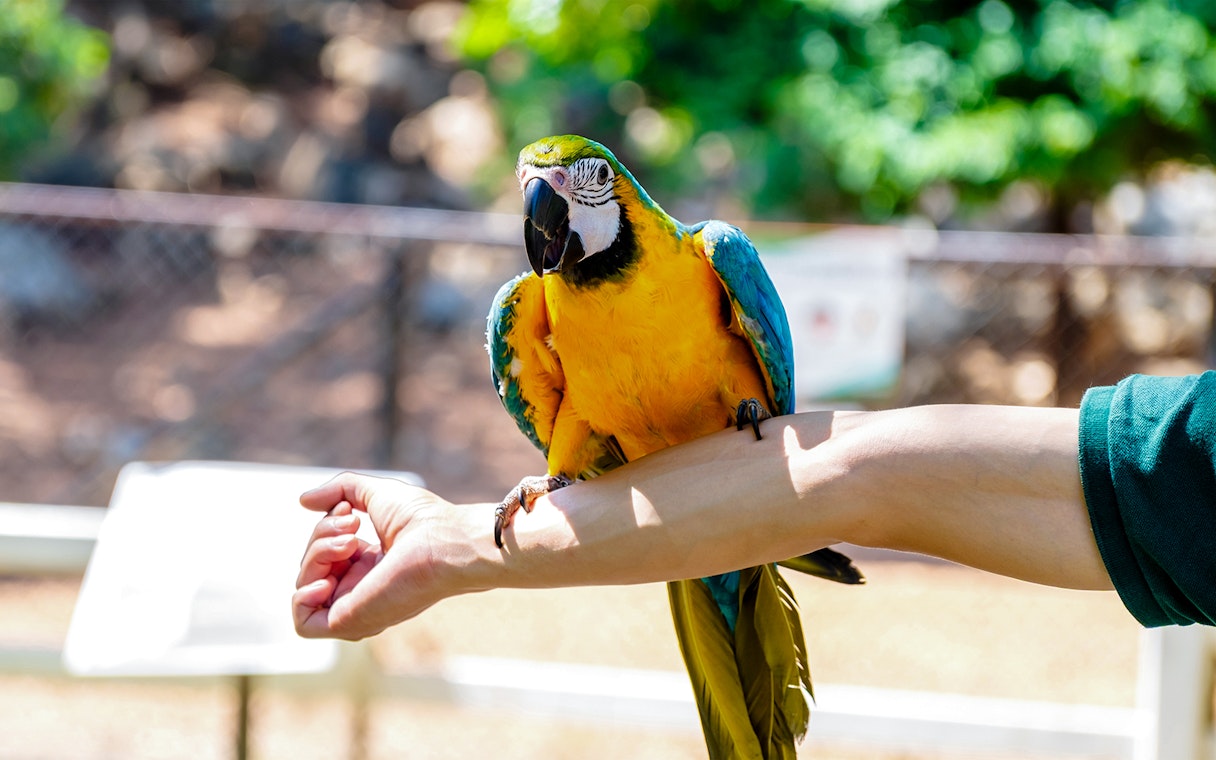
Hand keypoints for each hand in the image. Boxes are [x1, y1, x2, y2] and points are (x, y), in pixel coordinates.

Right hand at [293, 472, 466, 639]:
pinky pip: (305, 625)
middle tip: (352, 523)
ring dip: (314, 555)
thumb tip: (303, 501)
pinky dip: (301, 599)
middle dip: (320, 537)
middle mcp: (360, 588)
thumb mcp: (375, 494)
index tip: (351, 510)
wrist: (445, 540)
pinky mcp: (352, 620)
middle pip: (310, 567)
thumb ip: (340, 492)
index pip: (323, 553)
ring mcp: (355, 606)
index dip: (325, 529)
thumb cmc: (423, 518)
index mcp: (368, 565)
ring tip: (349, 541)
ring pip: (305, 587)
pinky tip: (325, 576)